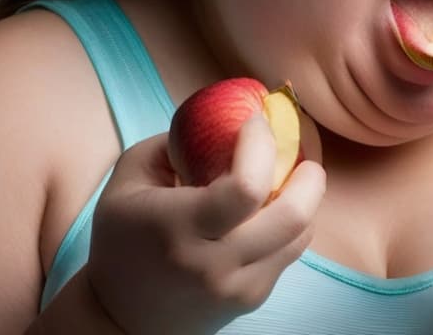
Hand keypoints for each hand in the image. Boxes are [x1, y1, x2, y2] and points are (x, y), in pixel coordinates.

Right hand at [86, 115, 325, 334]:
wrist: (121, 319)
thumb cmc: (122, 239)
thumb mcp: (128, 179)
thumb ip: (171, 143)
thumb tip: (221, 117)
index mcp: (180, 228)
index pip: (246, 187)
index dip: (262, 146)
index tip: (256, 121)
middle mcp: (215, 263)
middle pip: (293, 216)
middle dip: (310, 176)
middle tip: (303, 154)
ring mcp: (239, 286)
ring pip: (300, 236)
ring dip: (305, 200)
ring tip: (291, 178)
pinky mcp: (252, 299)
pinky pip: (289, 253)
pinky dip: (289, 225)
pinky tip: (271, 209)